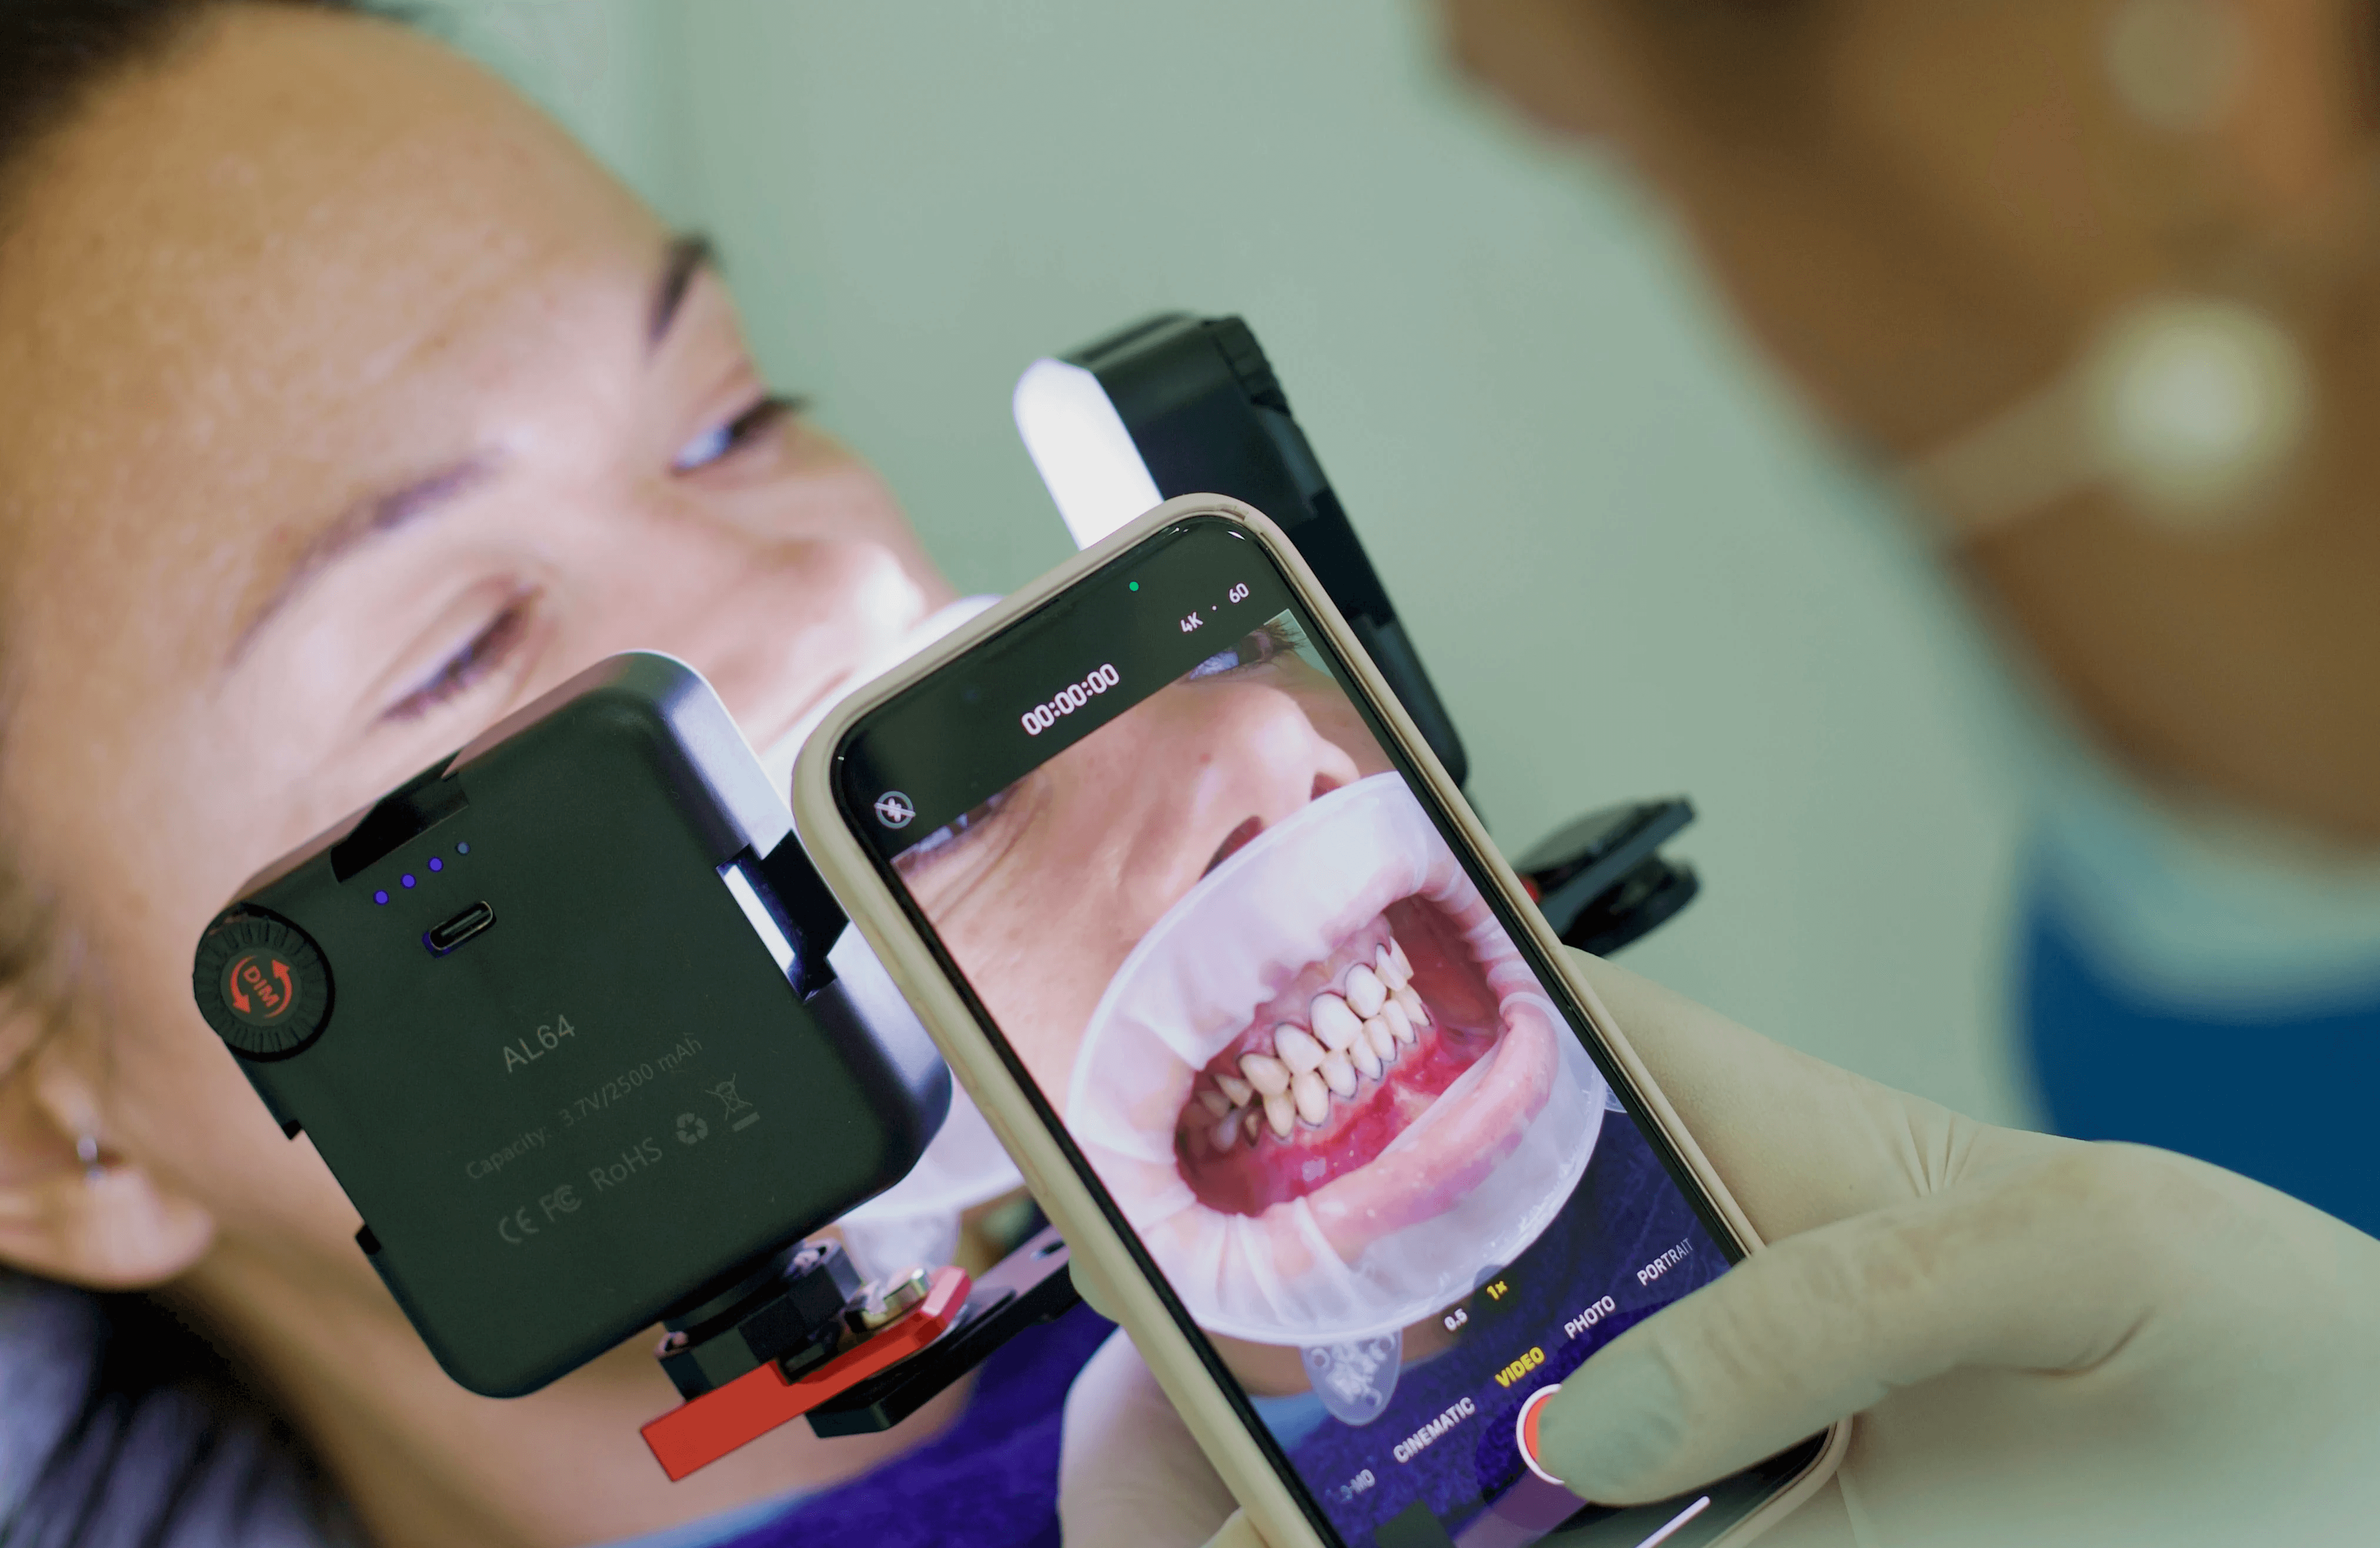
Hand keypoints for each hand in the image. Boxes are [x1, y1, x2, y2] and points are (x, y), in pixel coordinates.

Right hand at [1058, 952, 2379, 1546]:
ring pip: (1449, 1449)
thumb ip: (1831, 1298)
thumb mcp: (2058, 1254)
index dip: (1322, 1044)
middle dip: (1259, 1318)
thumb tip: (1599, 1426)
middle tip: (1141, 1388)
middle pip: (1410, 1279)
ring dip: (1314, 1482)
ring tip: (1196, 1517)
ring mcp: (1676, 1445)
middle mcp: (1662, 1288)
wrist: (2351, 1493)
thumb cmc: (2234, 1333)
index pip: (1478, 1051)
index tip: (1187, 1085)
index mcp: (1720, 1137)